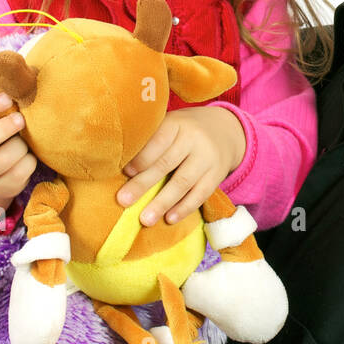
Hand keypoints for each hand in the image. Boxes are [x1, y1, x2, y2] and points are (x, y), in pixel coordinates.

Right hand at [0, 92, 36, 221]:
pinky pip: (20, 173)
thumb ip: (4, 101)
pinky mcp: (1, 188)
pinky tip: (28, 158)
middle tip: (21, 120)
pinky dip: (30, 162)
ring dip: (21, 146)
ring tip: (24, 142)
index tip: (9, 98)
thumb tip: (23, 72)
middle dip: (3, 129)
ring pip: (5, 158)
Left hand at [116, 106, 246, 226]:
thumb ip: (151, 140)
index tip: (125, 172)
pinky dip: (184, 208)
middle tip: (123, 200)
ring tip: (145, 219)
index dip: (141, 158)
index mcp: (177, 123)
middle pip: (166, 164)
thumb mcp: (170, 125)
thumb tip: (119, 165)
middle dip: (143, 184)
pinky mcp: (217, 174)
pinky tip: (169, 219)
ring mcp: (208, 157)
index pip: (157, 141)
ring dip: (162, 202)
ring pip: (183, 182)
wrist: (225, 130)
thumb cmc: (184, 131)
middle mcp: (194, 138)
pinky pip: (200, 194)